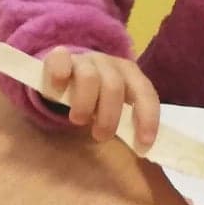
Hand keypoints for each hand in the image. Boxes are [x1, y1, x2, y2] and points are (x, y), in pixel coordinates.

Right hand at [41, 47, 157, 147]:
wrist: (67, 72)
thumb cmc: (95, 96)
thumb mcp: (114, 105)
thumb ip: (126, 118)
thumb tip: (140, 148)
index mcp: (130, 73)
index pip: (145, 94)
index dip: (147, 119)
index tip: (142, 145)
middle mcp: (109, 63)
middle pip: (114, 87)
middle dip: (108, 117)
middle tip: (100, 136)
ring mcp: (84, 59)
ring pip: (88, 78)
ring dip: (84, 105)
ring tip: (78, 120)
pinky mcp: (59, 56)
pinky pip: (61, 62)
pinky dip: (59, 76)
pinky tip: (57, 91)